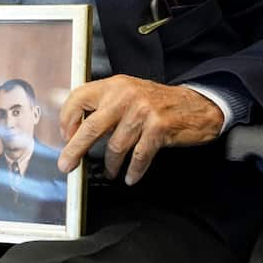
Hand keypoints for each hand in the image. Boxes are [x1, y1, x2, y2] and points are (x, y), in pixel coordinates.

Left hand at [57, 75, 224, 185]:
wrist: (196, 105)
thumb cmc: (157, 102)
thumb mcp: (127, 93)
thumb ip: (103, 104)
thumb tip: (73, 126)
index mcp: (113, 85)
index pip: (79, 98)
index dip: (68, 119)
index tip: (66, 136)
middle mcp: (126, 96)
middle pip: (91, 126)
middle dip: (75, 149)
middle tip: (66, 164)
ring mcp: (143, 112)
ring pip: (116, 146)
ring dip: (111, 164)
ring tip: (110, 172)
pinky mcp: (159, 127)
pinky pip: (139, 156)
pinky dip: (133, 170)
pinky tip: (130, 177)